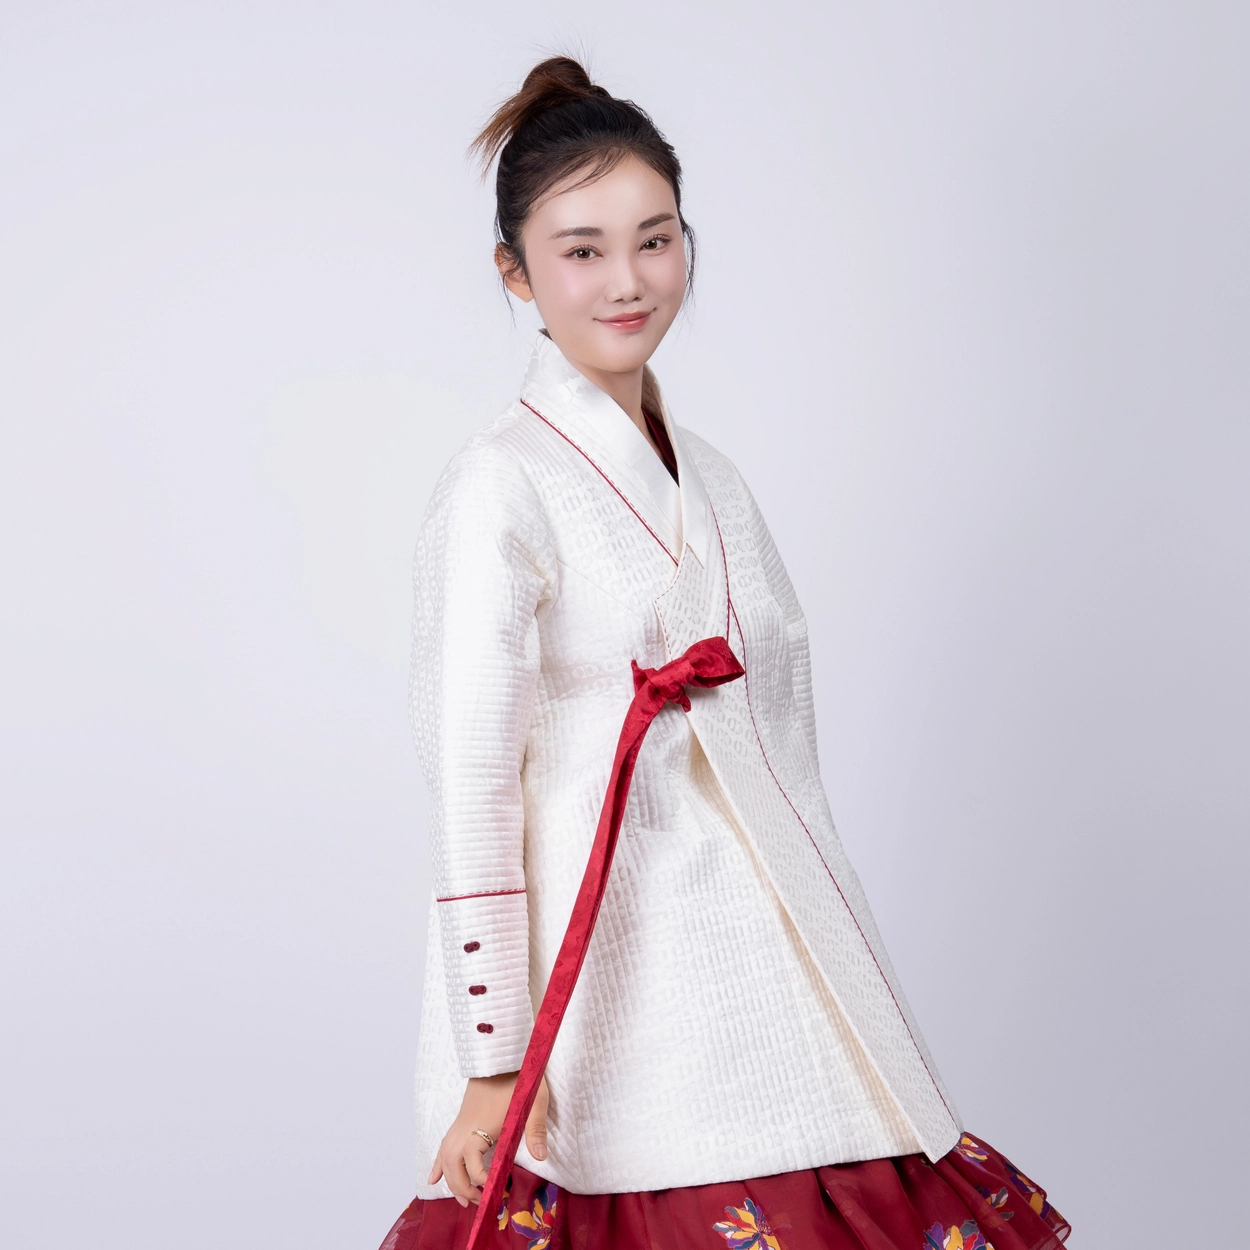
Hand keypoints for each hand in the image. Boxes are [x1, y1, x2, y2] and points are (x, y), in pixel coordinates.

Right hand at [428, 1072, 549, 1207]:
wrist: (502, 1053)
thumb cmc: (520, 1076)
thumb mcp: (533, 1102)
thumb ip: (536, 1130)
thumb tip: (541, 1158)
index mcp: (482, 1126)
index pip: (472, 1163)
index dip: (482, 1180)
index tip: (496, 1190)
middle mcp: (465, 1127)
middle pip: (453, 1165)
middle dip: (462, 1188)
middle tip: (478, 1203)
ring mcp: (460, 1123)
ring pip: (445, 1157)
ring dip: (451, 1180)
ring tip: (462, 1199)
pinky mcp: (461, 1118)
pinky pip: (444, 1145)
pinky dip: (438, 1163)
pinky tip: (434, 1178)